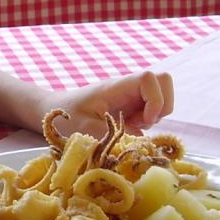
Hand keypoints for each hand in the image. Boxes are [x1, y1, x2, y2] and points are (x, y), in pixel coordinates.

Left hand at [51, 71, 173, 137]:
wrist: (55, 110)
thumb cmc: (66, 115)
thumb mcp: (84, 128)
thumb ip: (112, 134)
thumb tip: (138, 140)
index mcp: (117, 87)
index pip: (150, 78)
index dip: (156, 99)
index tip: (143, 120)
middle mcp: (128, 88)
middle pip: (163, 82)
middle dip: (161, 107)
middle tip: (140, 124)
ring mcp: (131, 96)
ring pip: (161, 99)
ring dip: (153, 117)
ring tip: (129, 127)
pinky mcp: (131, 106)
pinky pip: (151, 110)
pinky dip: (146, 122)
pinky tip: (127, 128)